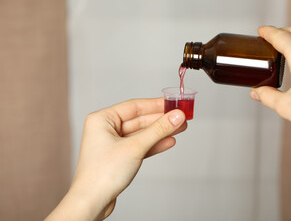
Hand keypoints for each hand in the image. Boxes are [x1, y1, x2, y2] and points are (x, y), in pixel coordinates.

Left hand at [46, 98, 186, 219]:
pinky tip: (169, 141)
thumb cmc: (102, 174)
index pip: (134, 106)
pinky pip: (140, 146)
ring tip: (181, 128)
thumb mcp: (135, 147)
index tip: (174, 104)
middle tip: (182, 117)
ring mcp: (113, 143)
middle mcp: (106, 129)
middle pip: (140, 120)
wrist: (92, 202)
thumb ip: (158, 130)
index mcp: (102, 119)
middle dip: (162, 120)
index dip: (156, 105)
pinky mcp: (120, 157)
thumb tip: (176, 116)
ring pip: (142, 134)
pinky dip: (154, 144)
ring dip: (161, 132)